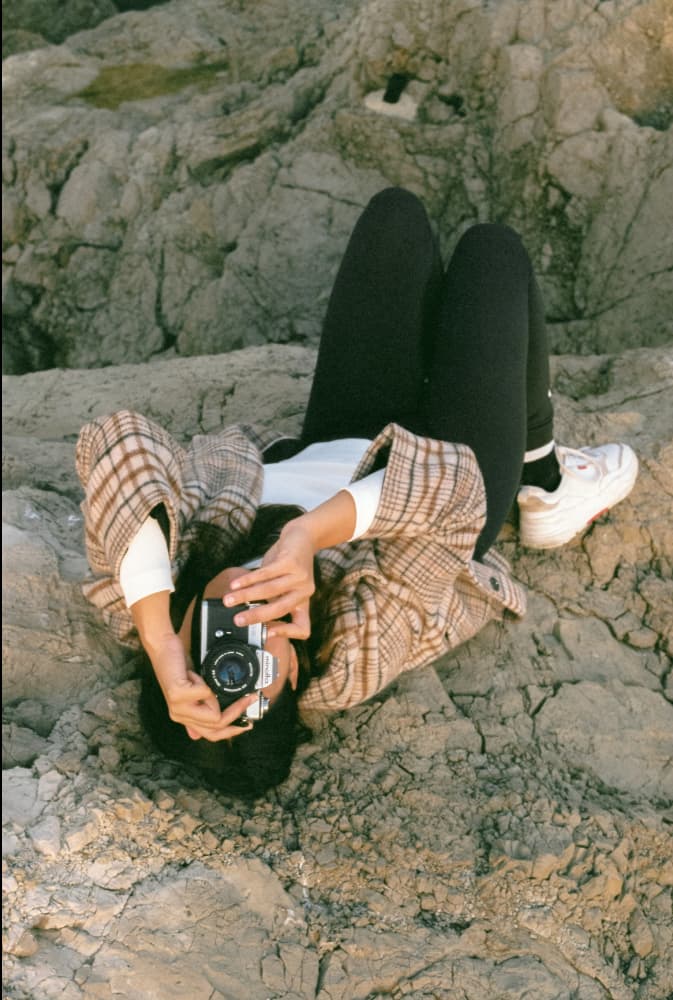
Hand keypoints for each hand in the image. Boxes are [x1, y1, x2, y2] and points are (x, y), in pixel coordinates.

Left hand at [150, 632, 260, 740]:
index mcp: (186, 716)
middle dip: (236, 714)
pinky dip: (204, 681)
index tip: (248, 723)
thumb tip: (217, 722)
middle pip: (215, 728)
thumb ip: (202, 706)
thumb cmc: (178, 664)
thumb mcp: (194, 687)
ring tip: (208, 681)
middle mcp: (180, 715)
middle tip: (249, 699)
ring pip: (213, 715)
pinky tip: (194, 674)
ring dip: (217, 696)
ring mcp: (177, 707)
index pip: (211, 735)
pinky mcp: (177, 694)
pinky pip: (205, 693)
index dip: (231, 732)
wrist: (163, 647)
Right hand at [224, 519, 315, 639]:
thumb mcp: (285, 585)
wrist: (304, 536)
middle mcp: (305, 591)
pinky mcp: (291, 561)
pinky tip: (235, 584)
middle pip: (280, 609)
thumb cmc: (290, 564)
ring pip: (269, 590)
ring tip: (229, 599)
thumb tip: (247, 612)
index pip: (303, 628)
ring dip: (245, 596)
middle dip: (255, 616)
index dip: (287, 634)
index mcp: (304, 601)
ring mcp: (299, 576)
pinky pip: (266, 573)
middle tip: (237, 620)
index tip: (266, 633)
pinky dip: (248, 580)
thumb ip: (271, 598)